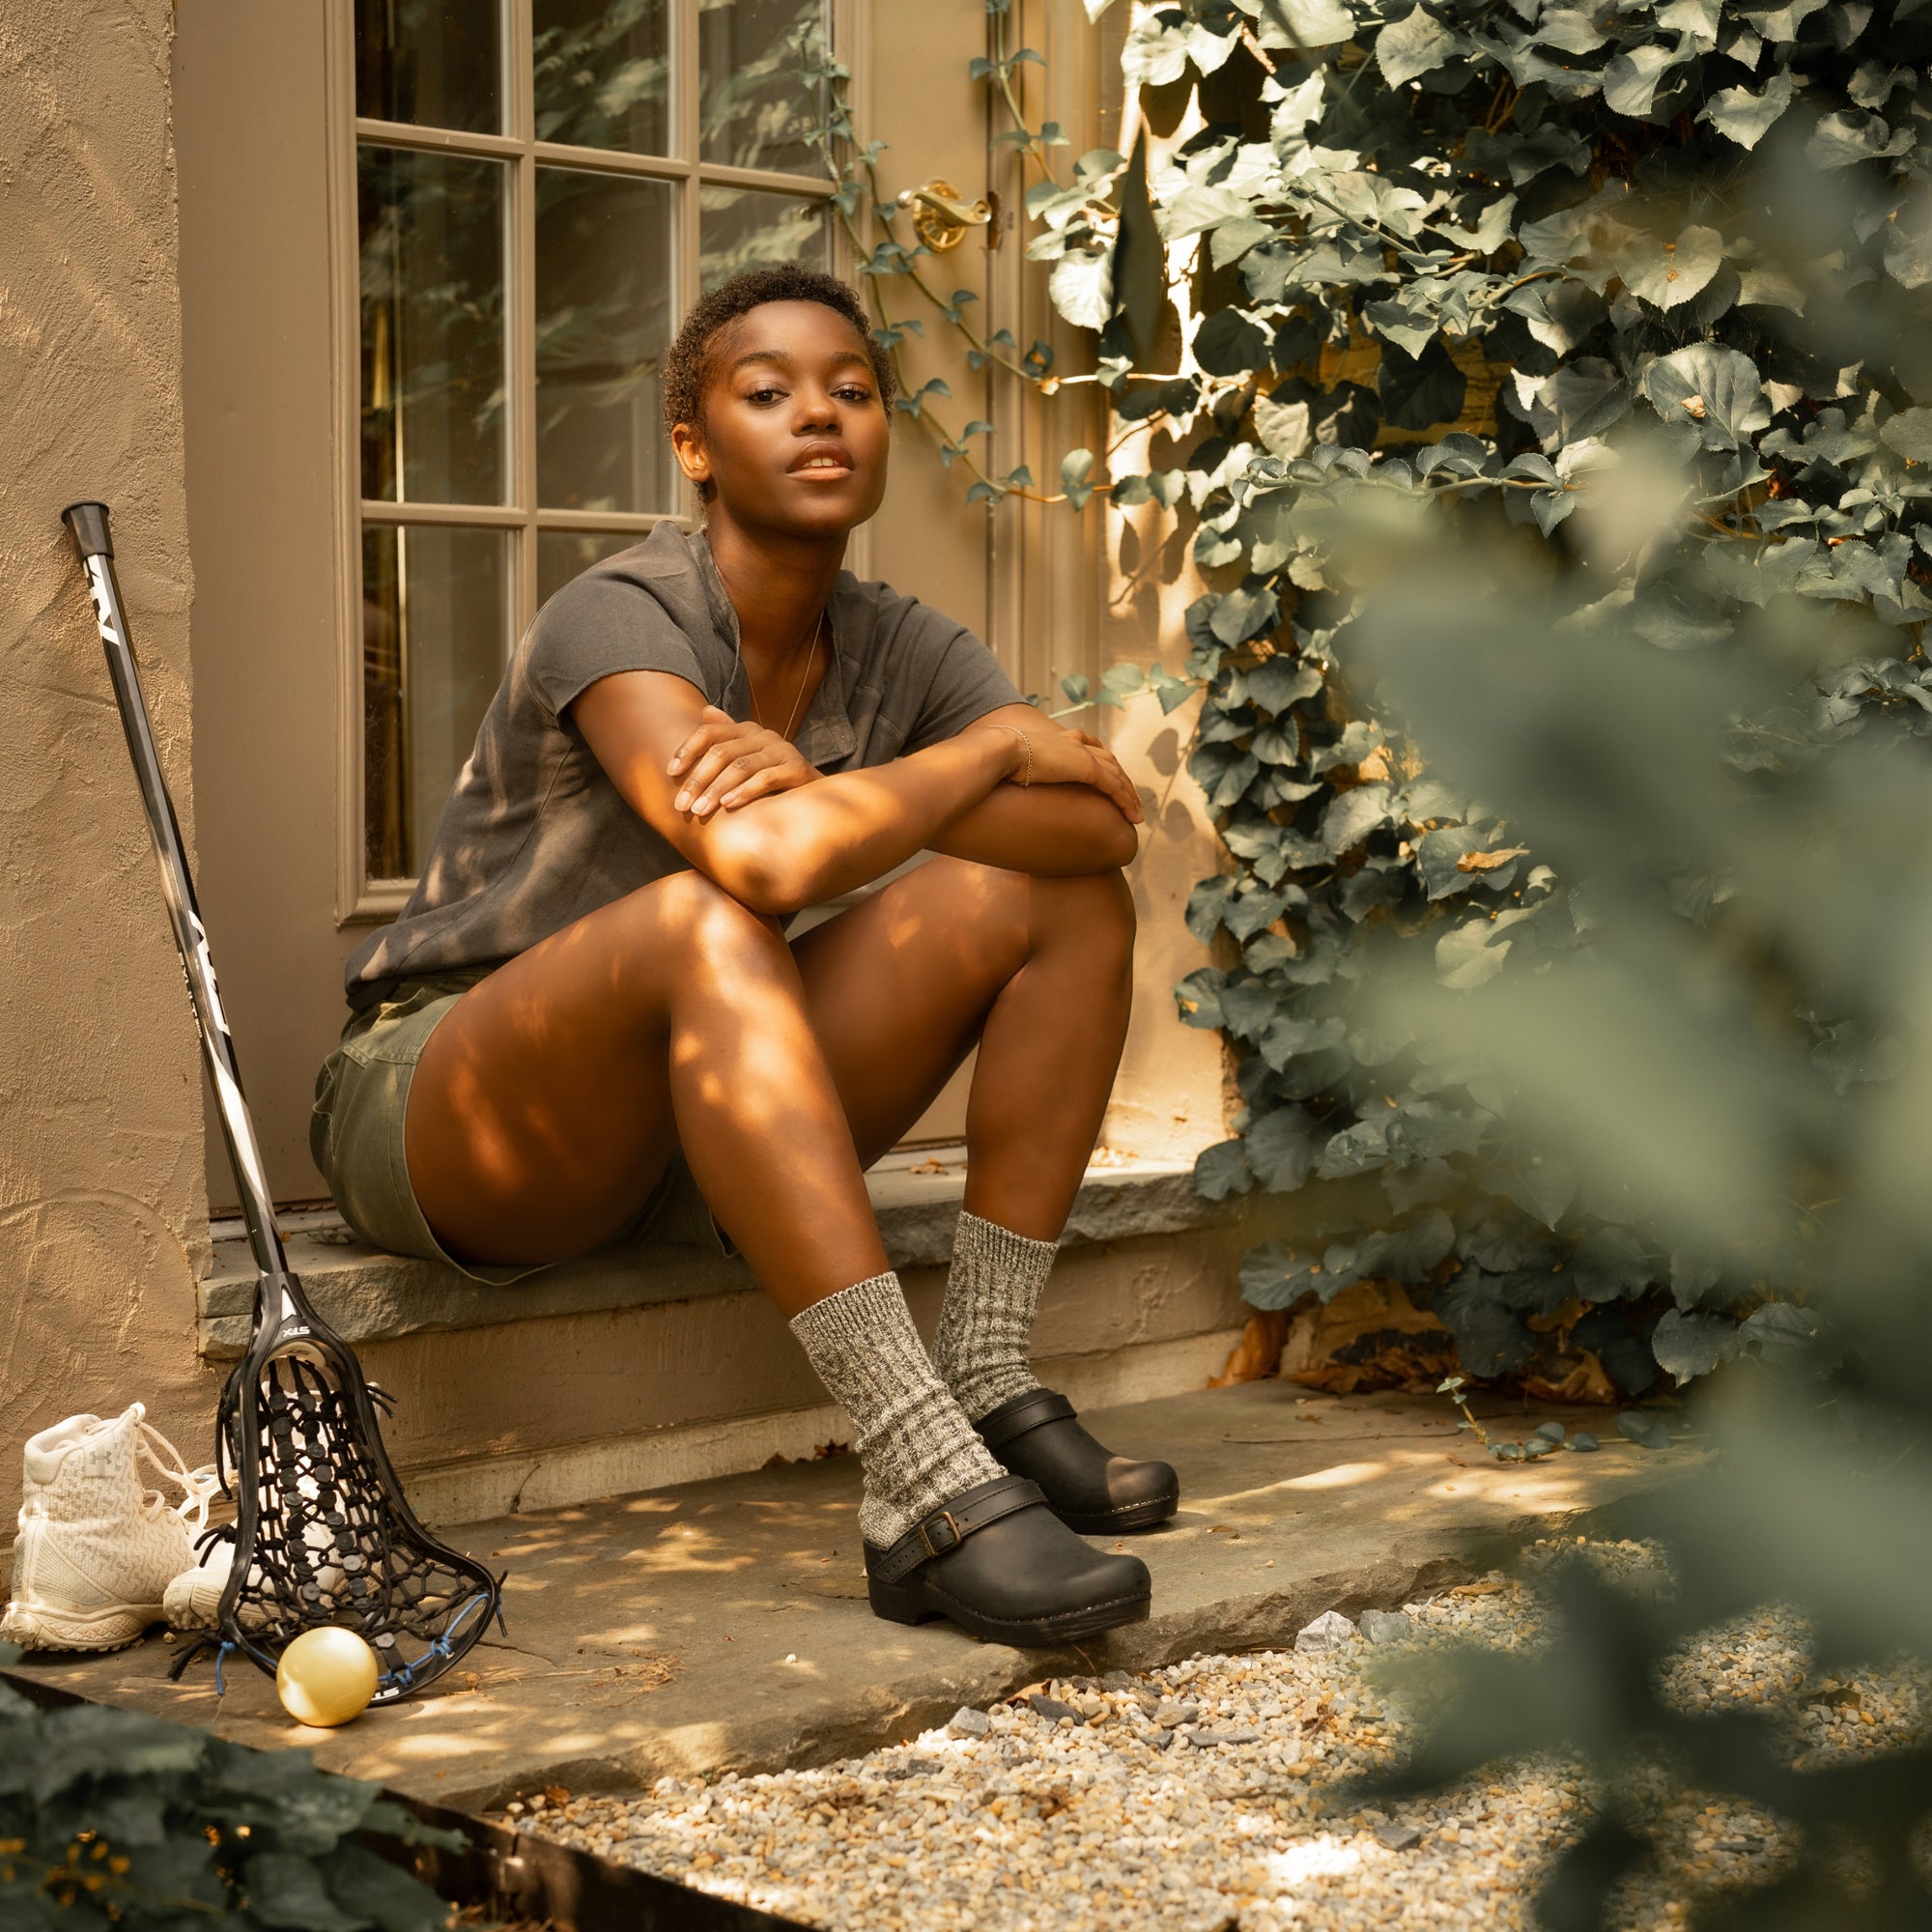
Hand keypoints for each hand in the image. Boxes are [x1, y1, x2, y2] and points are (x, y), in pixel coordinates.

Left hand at [668, 707, 820, 818]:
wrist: (814, 795)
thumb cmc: (772, 778)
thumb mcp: (746, 757)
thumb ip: (725, 739)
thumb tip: (704, 710)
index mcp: (746, 730)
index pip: (709, 733)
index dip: (687, 750)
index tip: (670, 772)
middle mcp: (763, 735)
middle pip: (722, 752)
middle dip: (698, 780)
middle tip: (682, 805)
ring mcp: (782, 750)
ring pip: (741, 767)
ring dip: (716, 790)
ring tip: (700, 811)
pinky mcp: (797, 768)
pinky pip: (766, 779)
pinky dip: (745, 792)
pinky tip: (729, 806)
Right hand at [987, 719, 1143, 825]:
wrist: (1002, 752)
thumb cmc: (999, 760)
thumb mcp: (1015, 763)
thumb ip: (1022, 769)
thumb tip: (1009, 782)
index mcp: (1059, 738)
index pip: (1089, 746)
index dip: (1102, 760)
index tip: (1109, 773)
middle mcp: (1075, 742)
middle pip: (1109, 761)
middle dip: (1122, 779)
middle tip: (1131, 798)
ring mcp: (1083, 754)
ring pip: (1117, 775)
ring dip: (1129, 794)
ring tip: (1136, 813)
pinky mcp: (1087, 768)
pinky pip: (1115, 787)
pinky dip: (1126, 801)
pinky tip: (1132, 816)